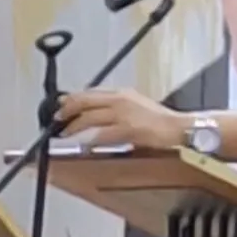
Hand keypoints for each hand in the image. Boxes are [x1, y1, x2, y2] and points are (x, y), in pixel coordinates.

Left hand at [55, 88, 186, 150]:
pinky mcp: (128, 129)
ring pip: (90, 117)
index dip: (74, 98)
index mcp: (123, 93)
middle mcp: (120, 100)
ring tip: (65, 132)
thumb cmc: (161, 120)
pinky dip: (91, 139)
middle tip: (57, 117)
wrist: (178, 128)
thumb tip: (101, 115)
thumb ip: (118, 107)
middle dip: (68, 109)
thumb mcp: (137, 105)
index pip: (92, 92)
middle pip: (86, 101)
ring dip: (74, 126)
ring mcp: (123, 114)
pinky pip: (103, 134)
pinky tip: (84, 144)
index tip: (63, 104)